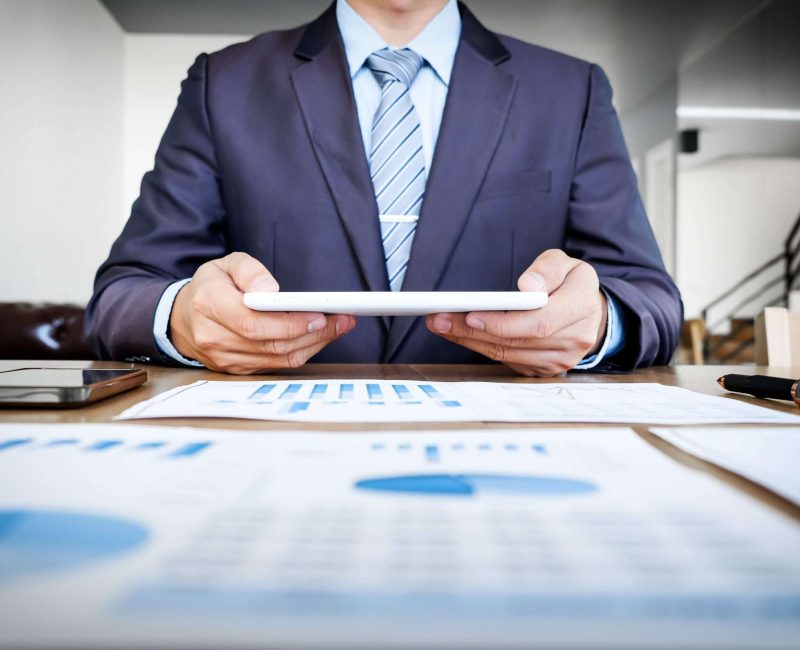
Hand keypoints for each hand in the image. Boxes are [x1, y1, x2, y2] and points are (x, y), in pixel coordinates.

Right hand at [169, 252, 354, 373]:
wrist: (183, 318)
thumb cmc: (211, 287)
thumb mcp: (226, 264)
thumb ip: (250, 270)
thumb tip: (271, 290)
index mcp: (209, 305)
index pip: (253, 323)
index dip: (289, 323)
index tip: (319, 315)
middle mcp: (214, 337)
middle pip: (271, 344)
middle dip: (313, 333)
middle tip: (342, 320)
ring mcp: (225, 359)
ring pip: (278, 358)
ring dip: (314, 344)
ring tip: (339, 327)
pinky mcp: (237, 370)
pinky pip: (276, 366)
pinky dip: (302, 351)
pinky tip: (320, 337)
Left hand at [426, 249, 606, 376]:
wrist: (590, 312)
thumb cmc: (571, 283)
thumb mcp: (566, 263)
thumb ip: (547, 268)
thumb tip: (527, 285)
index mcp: (581, 305)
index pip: (538, 321)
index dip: (502, 322)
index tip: (471, 314)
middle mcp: (575, 338)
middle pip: (517, 341)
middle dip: (474, 331)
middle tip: (440, 319)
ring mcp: (561, 359)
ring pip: (508, 354)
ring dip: (470, 341)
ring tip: (442, 325)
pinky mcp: (545, 370)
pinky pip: (508, 361)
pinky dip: (482, 348)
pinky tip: (461, 335)